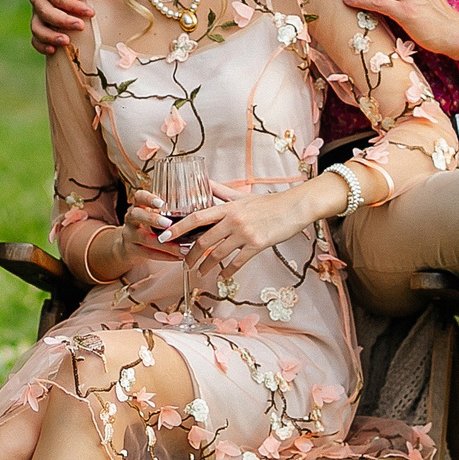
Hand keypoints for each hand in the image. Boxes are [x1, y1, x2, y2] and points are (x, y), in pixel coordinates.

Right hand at [30, 0, 100, 55]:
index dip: (72, 6)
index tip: (90, 13)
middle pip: (46, 13)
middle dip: (64, 21)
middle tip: (81, 26)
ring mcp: (36, 11)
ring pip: (37, 27)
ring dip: (51, 36)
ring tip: (67, 41)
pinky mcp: (39, 23)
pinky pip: (35, 38)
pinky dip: (42, 45)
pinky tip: (53, 50)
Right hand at [121, 190, 185, 258]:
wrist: (129, 246)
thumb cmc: (149, 226)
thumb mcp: (154, 215)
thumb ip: (169, 210)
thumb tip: (197, 202)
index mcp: (138, 206)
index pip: (139, 196)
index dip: (148, 198)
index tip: (161, 202)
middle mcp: (131, 219)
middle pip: (136, 215)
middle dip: (153, 219)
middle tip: (168, 224)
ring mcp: (129, 235)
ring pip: (145, 238)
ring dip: (165, 244)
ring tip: (183, 248)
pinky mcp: (132, 250)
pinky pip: (149, 254)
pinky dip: (165, 256)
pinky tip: (178, 257)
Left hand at [167, 179, 341, 285]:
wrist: (294, 207)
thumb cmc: (268, 203)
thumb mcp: (242, 195)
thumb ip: (221, 191)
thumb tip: (203, 183)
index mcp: (228, 207)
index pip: (196, 217)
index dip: (178, 228)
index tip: (164, 236)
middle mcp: (233, 220)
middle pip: (203, 240)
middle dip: (190, 255)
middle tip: (184, 264)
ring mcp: (245, 233)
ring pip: (218, 254)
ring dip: (206, 266)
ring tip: (200, 273)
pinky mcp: (257, 244)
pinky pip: (237, 262)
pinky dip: (227, 271)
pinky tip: (222, 276)